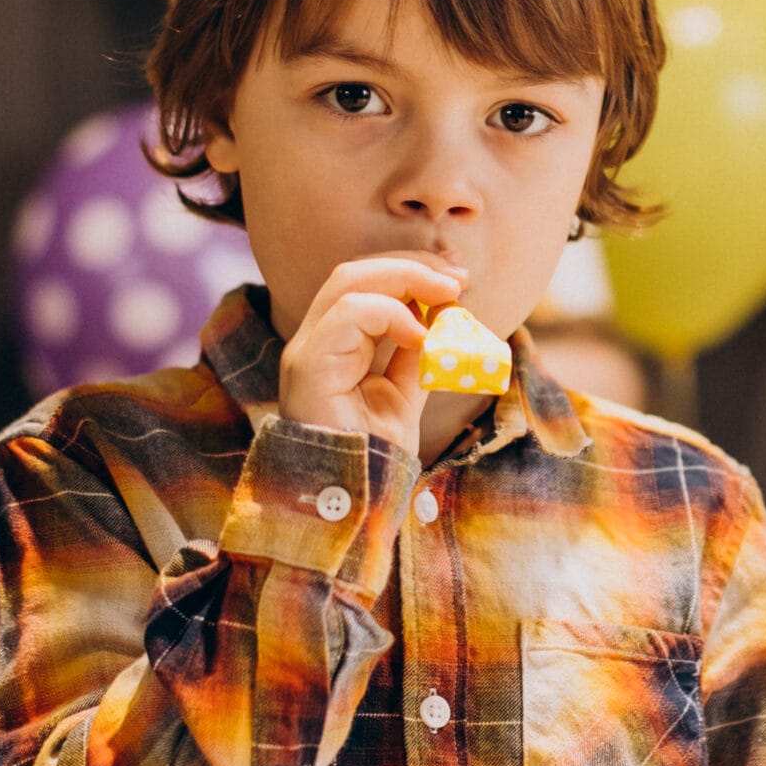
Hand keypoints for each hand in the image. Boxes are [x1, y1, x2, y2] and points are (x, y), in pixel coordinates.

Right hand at [278, 253, 465, 454]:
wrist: (357, 500)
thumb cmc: (375, 453)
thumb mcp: (407, 392)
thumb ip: (418, 353)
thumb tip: (445, 313)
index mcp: (335, 343)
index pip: (366, 282)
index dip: (412, 269)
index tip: (458, 277)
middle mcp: (315, 340)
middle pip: (356, 272)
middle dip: (413, 265)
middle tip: (458, 279)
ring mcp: (306, 351)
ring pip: (349, 281)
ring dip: (407, 279)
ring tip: (448, 296)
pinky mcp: (307, 366)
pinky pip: (348, 315)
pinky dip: (391, 314)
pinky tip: (421, 335)